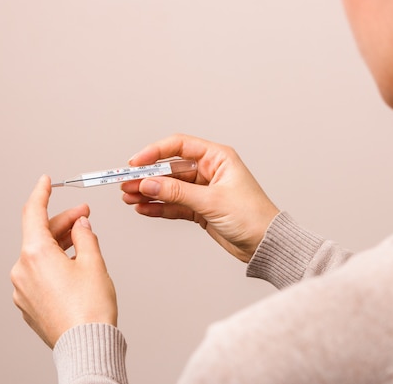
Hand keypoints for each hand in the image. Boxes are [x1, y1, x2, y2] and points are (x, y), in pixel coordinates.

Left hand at [11, 175, 116, 348]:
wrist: (86, 345)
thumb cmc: (90, 309)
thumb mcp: (94, 262)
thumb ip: (85, 235)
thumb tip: (81, 224)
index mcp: (35, 254)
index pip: (33, 212)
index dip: (41, 192)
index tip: (46, 181)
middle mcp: (22, 270)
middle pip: (39, 234)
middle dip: (63, 222)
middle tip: (85, 215)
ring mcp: (22, 289)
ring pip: (39, 255)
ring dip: (60, 243)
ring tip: (84, 240)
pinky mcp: (28, 304)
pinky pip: (38, 274)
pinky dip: (54, 263)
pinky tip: (73, 264)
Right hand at [122, 134, 279, 262]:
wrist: (266, 245)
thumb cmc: (252, 217)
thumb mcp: (211, 201)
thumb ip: (177, 191)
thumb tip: (148, 183)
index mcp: (217, 158)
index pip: (179, 146)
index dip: (154, 152)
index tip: (135, 163)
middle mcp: (209, 171)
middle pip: (170, 169)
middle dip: (147, 177)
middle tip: (126, 185)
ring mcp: (204, 191)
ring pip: (169, 188)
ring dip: (149, 192)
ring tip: (129, 198)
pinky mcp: (200, 209)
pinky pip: (174, 204)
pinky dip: (159, 207)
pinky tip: (143, 208)